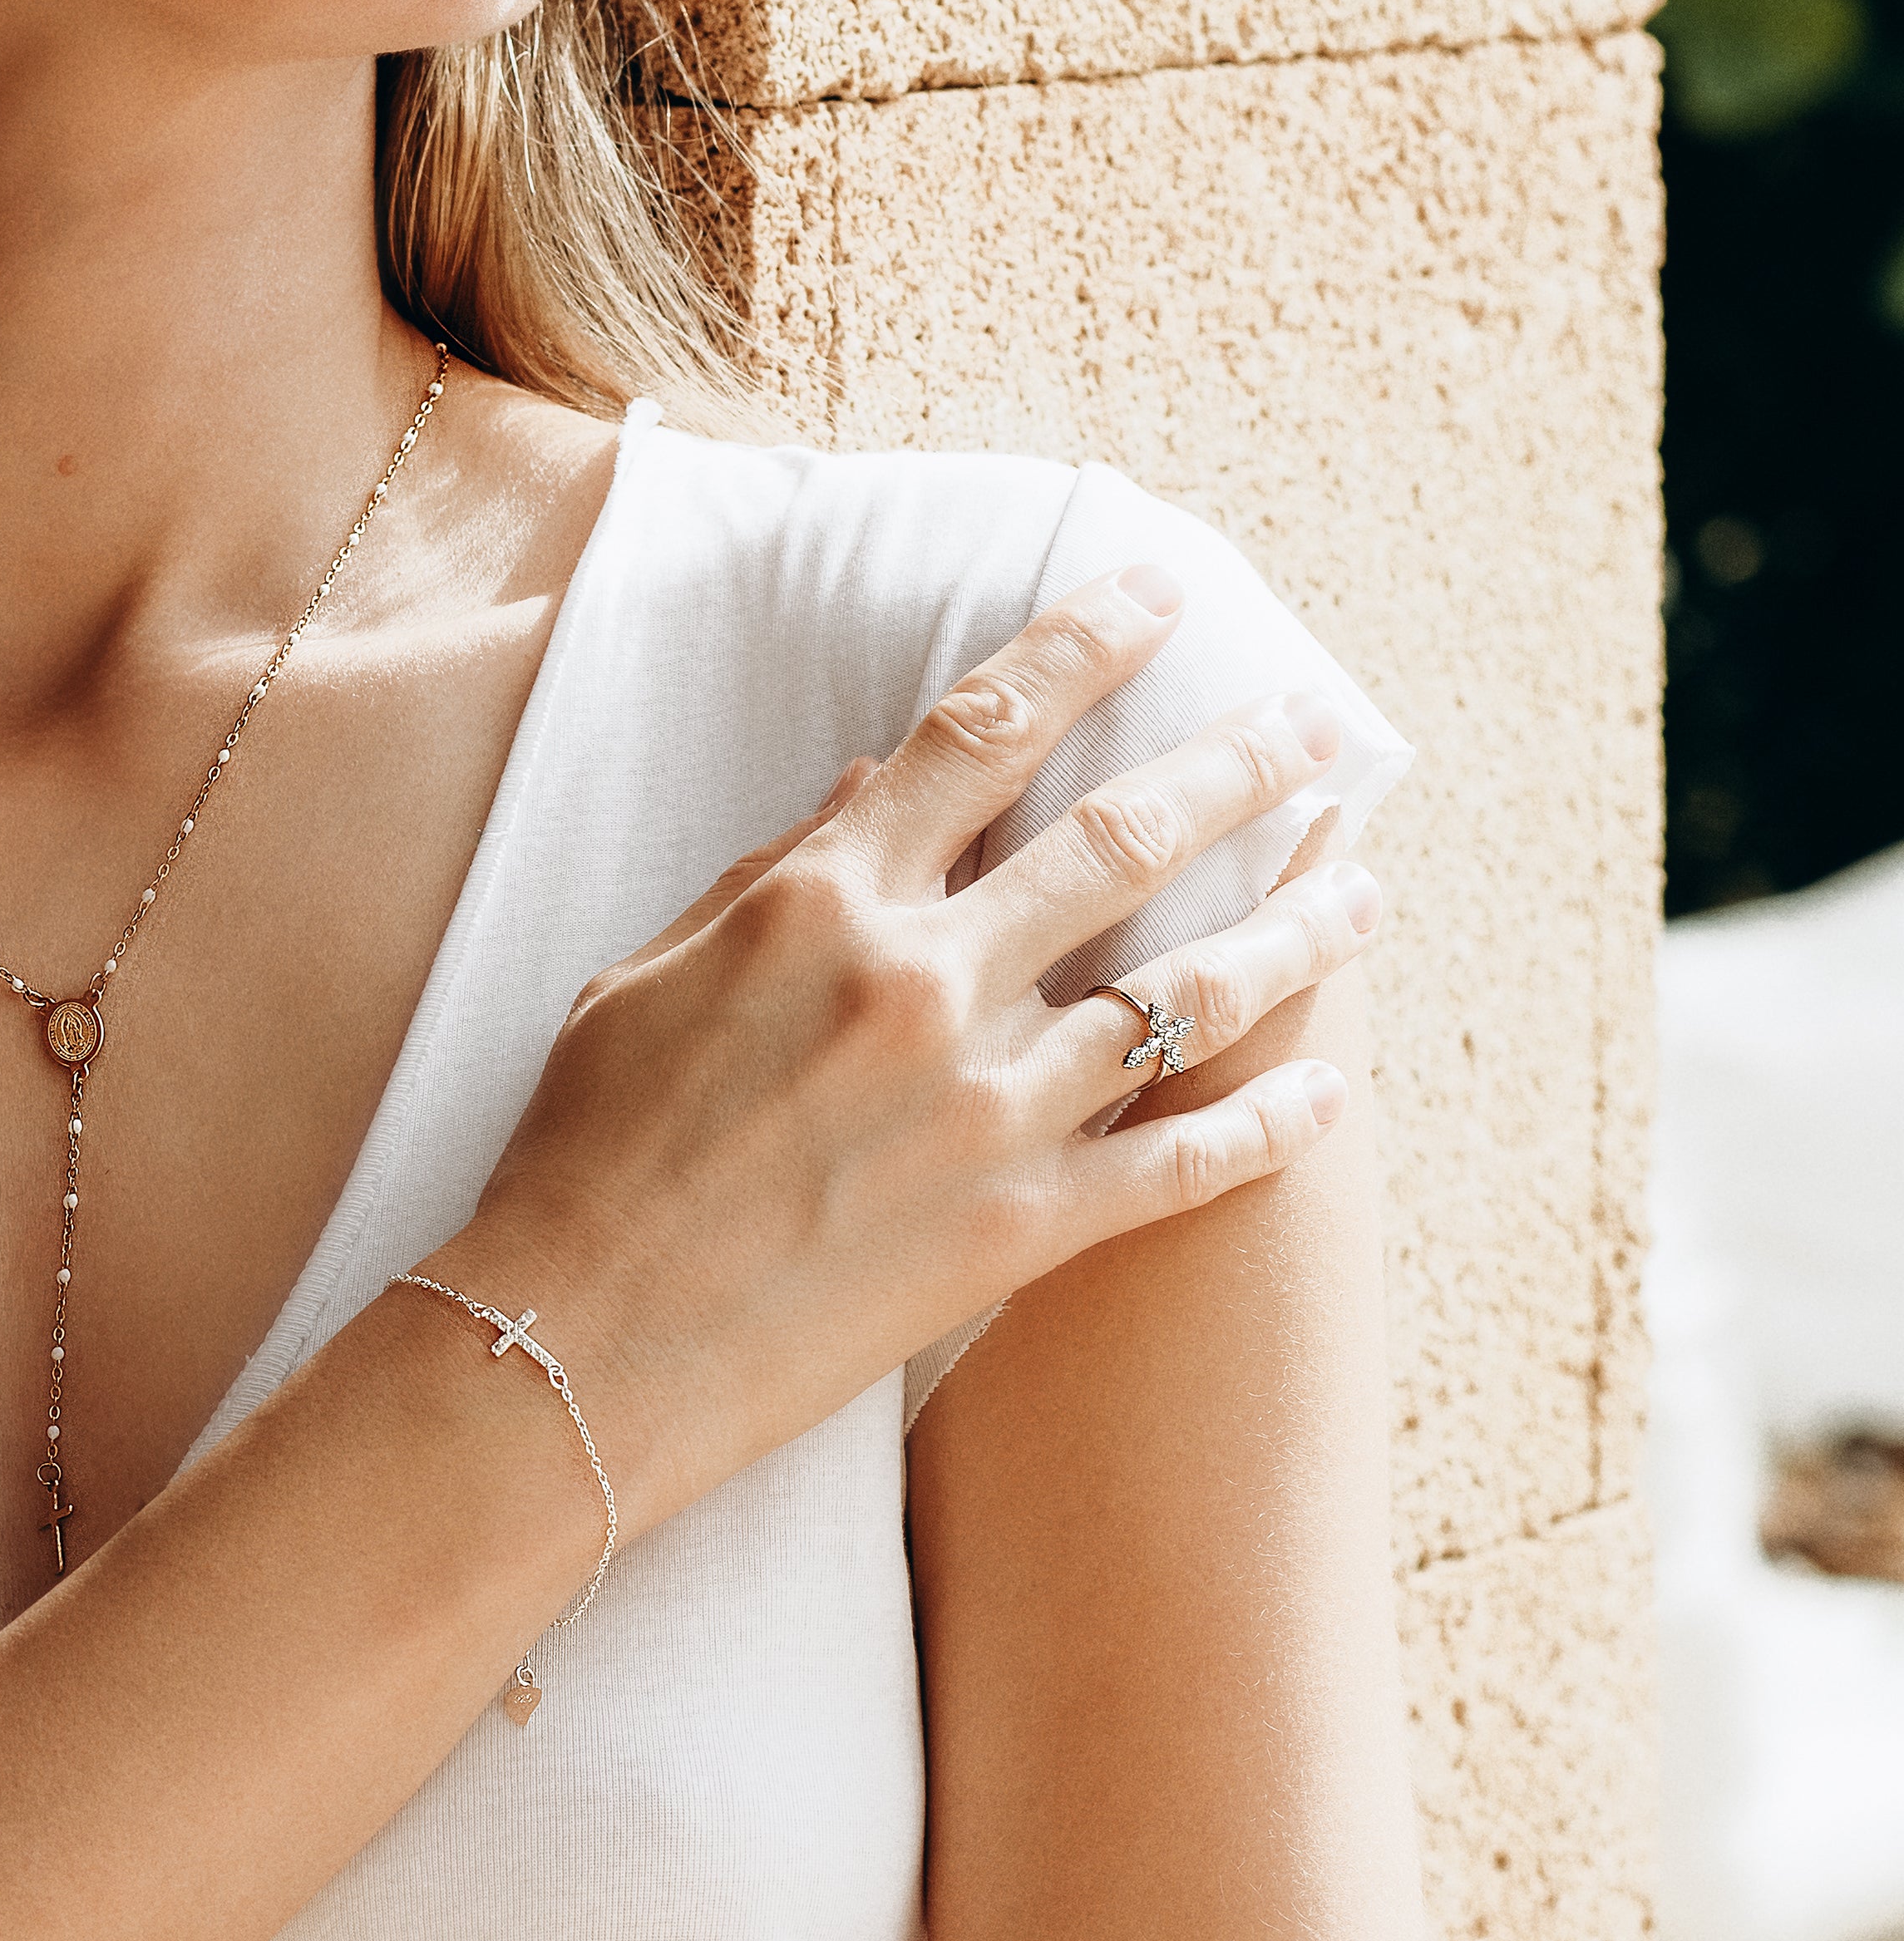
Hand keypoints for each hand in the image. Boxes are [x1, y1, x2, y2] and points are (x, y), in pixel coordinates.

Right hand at [448, 565, 1379, 1515]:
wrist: (575, 1343)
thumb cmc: (588, 1154)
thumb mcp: (647, 976)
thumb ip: (768, 874)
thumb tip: (872, 781)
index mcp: (823, 905)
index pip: (980, 736)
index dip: (1082, 649)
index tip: (1157, 597)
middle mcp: (923, 984)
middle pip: (1123, 839)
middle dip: (1238, 765)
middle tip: (1317, 721)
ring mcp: (986, 1109)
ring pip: (1190, 992)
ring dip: (1296, 927)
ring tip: (1365, 885)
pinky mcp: (1022, 1229)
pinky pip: (1187, 1162)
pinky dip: (1274, 1123)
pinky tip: (1336, 1088)